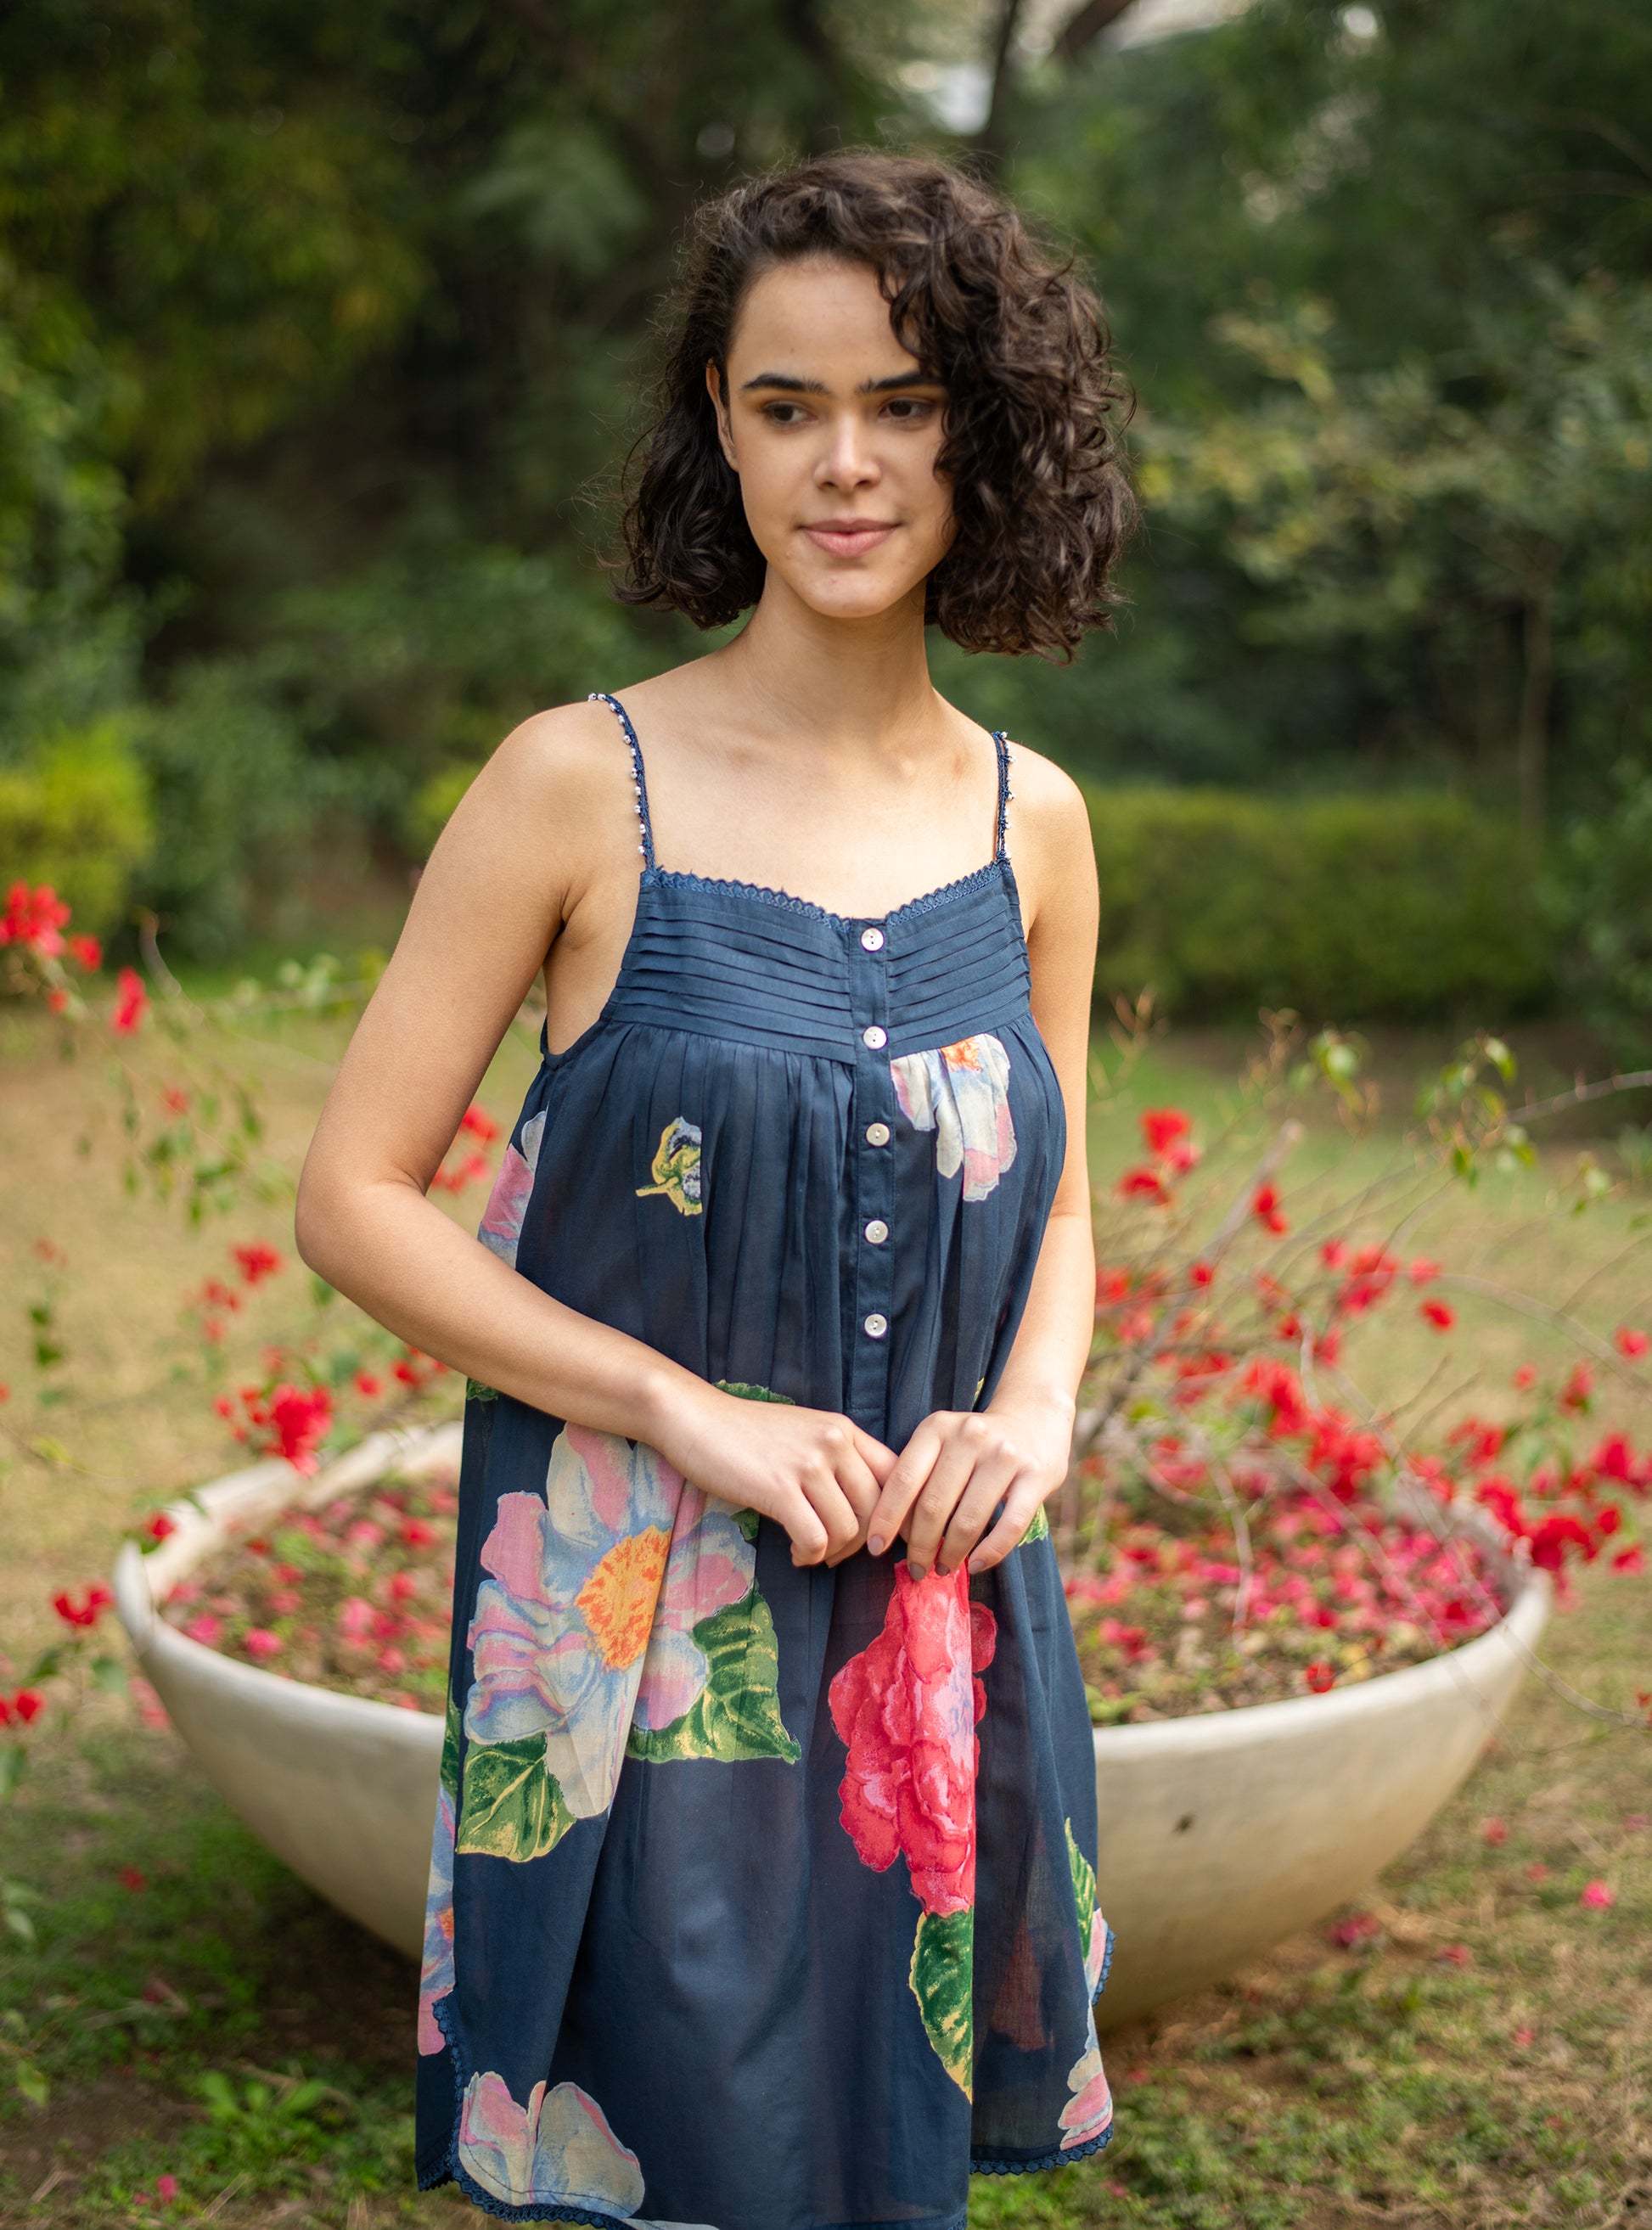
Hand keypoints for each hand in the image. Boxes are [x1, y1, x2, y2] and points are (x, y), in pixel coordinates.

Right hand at [663, 1384, 896, 1566]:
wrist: (697, 1420)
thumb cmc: (748, 1434)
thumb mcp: (806, 1434)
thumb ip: (839, 1460)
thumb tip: (871, 1510)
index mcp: (845, 1430)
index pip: (897, 1477)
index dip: (895, 1515)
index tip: (880, 1538)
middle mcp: (834, 1443)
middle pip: (876, 1510)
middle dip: (861, 1543)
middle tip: (835, 1551)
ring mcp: (807, 1465)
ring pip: (847, 1529)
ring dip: (832, 1552)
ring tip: (811, 1551)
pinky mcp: (778, 1489)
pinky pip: (815, 1539)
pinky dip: (809, 1555)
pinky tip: (795, 1553)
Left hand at [865, 1398, 1072, 1579]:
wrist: (1035, 1418)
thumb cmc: (976, 1444)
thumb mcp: (942, 1442)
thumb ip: (918, 1475)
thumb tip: (891, 1531)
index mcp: (937, 1428)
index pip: (904, 1479)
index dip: (886, 1518)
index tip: (875, 1548)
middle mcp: (970, 1436)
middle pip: (933, 1505)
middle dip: (920, 1546)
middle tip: (918, 1570)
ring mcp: (1004, 1455)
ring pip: (968, 1520)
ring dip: (952, 1554)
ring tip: (944, 1568)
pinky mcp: (1035, 1475)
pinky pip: (1010, 1525)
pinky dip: (990, 1553)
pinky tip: (976, 1565)